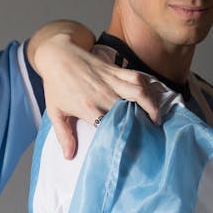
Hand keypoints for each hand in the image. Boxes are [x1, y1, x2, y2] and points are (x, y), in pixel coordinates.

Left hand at [34, 35, 164, 159]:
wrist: (57, 56)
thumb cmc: (55, 85)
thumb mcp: (55, 112)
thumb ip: (64, 135)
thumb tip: (68, 156)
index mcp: (88, 107)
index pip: (111, 126)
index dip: (123, 137)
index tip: (131, 149)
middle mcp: (103, 94)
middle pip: (129, 112)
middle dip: (141, 125)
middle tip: (149, 136)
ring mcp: (111, 81)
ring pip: (139, 93)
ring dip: (151, 106)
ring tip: (156, 118)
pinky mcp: (115, 70)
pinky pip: (137, 77)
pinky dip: (147, 86)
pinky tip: (151, 97)